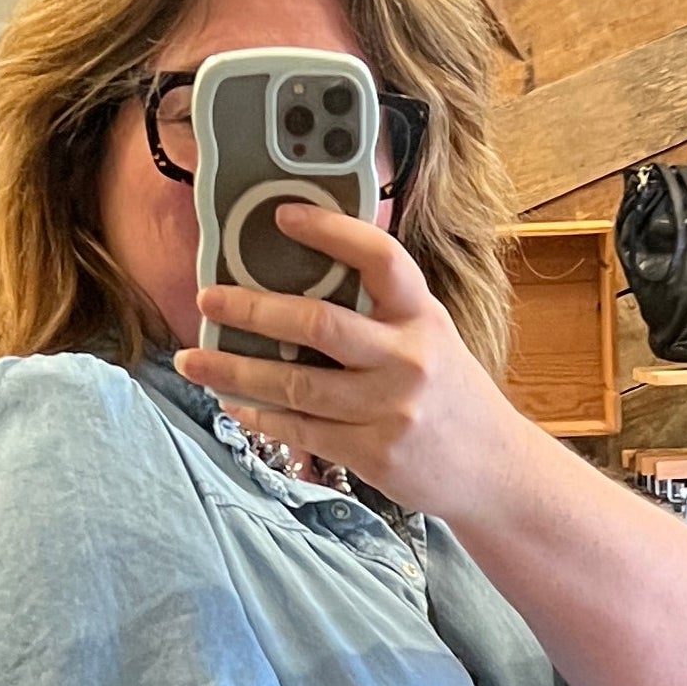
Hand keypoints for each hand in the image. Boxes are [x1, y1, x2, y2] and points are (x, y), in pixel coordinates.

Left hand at [173, 205, 528, 521]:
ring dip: (235, 373)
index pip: (379, 257)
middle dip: (252, 311)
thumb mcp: (431, 337)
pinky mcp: (374, 454)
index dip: (330, 232)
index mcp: (422, 314)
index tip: (283, 216)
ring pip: (296, 386)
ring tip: (194, 361)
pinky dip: (261, 416)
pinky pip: (302, 431)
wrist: (492, 470)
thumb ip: (380, 313)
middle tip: (207, 299)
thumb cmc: (449, 395)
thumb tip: (301, 286)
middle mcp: (408, 359)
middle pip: (318, 325)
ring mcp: (390, 410)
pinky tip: (234, 403)